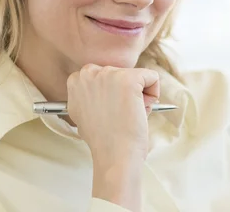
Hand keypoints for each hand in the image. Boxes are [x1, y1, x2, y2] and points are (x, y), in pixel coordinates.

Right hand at [66, 65, 159, 210]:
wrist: (114, 156)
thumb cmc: (103, 139)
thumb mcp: (84, 112)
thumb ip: (90, 94)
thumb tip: (106, 88)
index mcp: (76, 80)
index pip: (104, 76)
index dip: (111, 95)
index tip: (109, 111)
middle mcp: (89, 73)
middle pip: (120, 74)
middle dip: (125, 94)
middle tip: (120, 115)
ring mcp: (108, 74)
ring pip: (136, 76)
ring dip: (139, 95)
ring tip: (128, 115)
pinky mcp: (128, 79)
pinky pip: (152, 77)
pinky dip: (154, 93)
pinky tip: (141, 110)